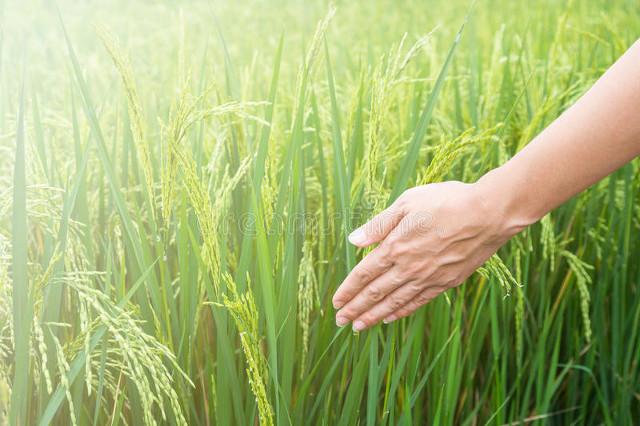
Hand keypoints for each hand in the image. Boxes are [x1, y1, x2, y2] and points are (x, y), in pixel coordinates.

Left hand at [332, 180, 525, 330]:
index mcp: (396, 246)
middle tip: (340, 321)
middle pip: (375, 293)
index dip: (348, 289)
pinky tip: (390, 318)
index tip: (336, 302)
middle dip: (356, 309)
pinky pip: (418, 302)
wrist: (488, 213)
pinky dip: (401, 312)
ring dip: (374, 316)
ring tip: (359, 327)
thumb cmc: (447, 201)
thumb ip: (379, 225)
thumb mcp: (407, 203)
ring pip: (395, 302)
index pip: (364, 273)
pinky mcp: (447, 282)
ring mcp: (429, 277)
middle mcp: (409, 267)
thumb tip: (353, 240)